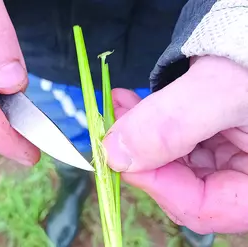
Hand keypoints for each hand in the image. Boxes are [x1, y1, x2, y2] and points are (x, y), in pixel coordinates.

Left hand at [103, 56, 247, 233]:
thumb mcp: (221, 89)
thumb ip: (170, 125)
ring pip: (171, 162)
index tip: (118, 157)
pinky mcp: (211, 136)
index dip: (156, 185)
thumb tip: (114, 155)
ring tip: (118, 105)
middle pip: (182, 187)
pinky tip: (129, 103)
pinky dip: (149, 123)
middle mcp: (242, 174)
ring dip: (138, 136)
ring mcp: (227, 156)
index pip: (203, 208)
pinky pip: (173, 140)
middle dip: (140, 155)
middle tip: (111, 128)